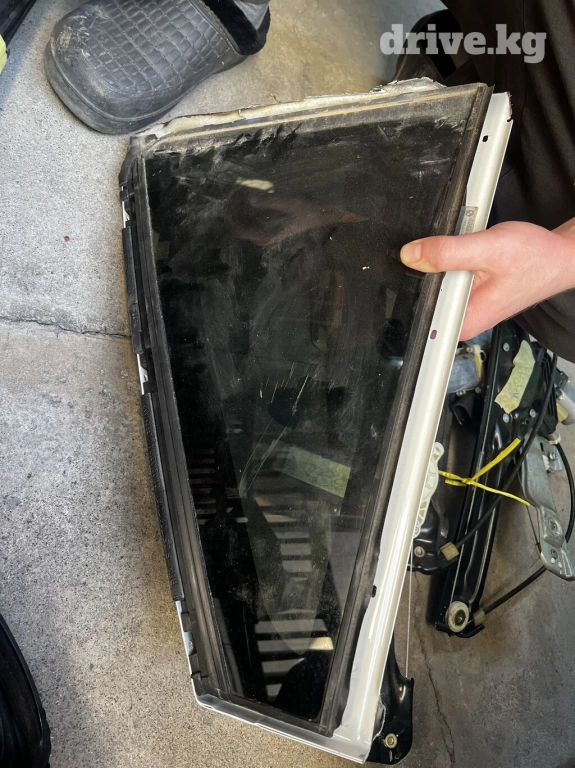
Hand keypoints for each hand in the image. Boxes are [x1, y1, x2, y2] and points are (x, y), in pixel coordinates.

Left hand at [400, 219, 574, 340]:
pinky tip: (464, 256)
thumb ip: (447, 252)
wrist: (558, 255)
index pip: (419, 316)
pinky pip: (445, 283)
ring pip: (433, 288)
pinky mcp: (468, 298)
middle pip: (422, 299)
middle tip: (450, 254)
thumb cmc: (535, 257)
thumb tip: (411, 255)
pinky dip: (449, 264)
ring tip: (463, 254)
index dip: (411, 289)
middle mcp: (463, 322)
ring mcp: (465, 310)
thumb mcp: (487, 248)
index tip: (408, 272)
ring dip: (440, 265)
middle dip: (427, 272)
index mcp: (464, 321)